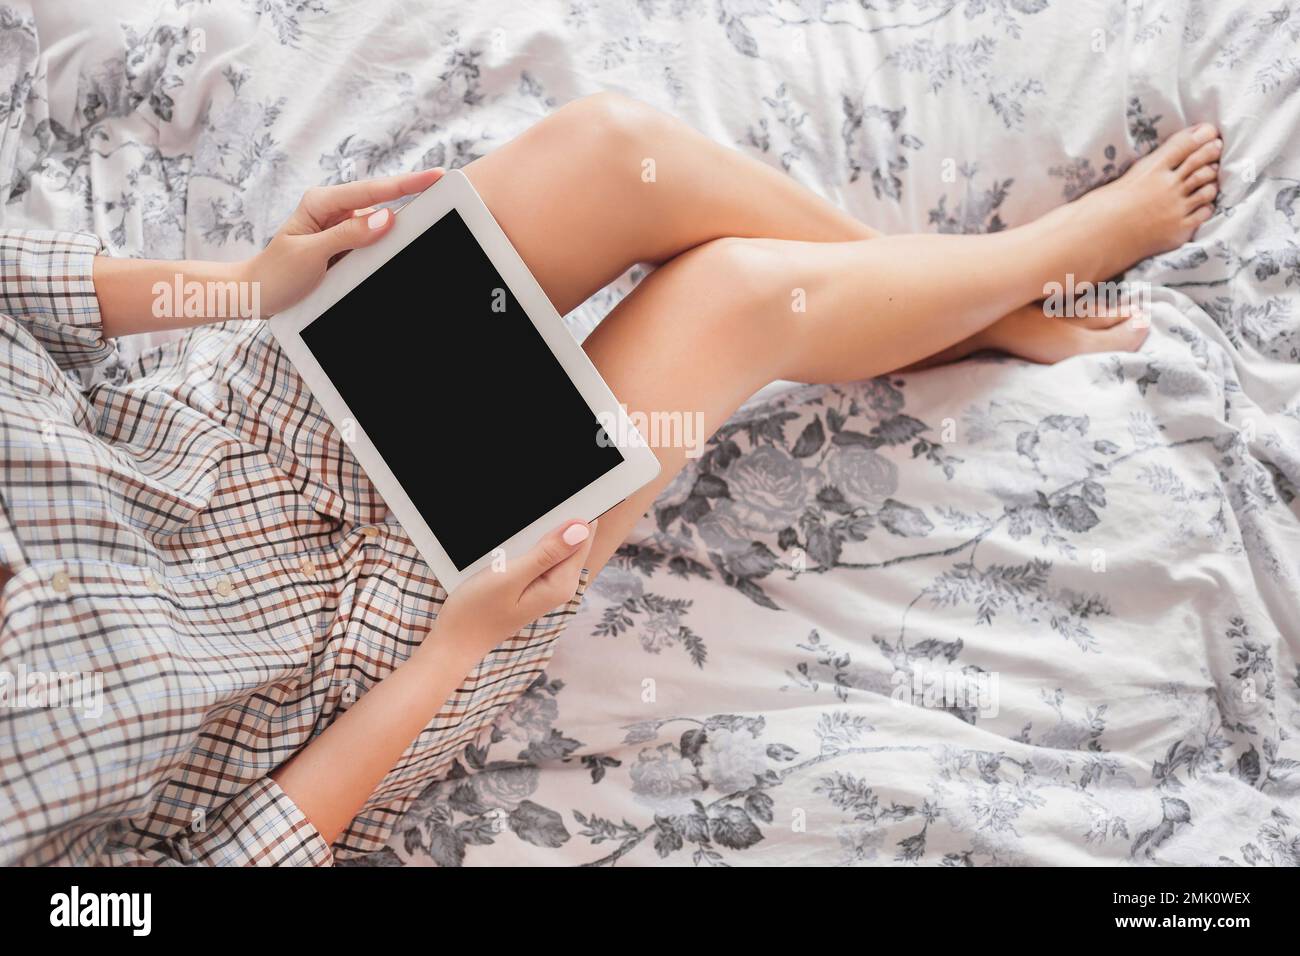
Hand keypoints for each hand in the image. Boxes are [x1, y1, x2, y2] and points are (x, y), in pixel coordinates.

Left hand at [247, 167, 443, 316]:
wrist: (258, 293)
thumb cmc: (277, 273)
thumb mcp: (311, 254)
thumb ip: (348, 236)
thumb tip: (385, 219)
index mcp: (321, 203)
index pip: (371, 191)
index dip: (406, 183)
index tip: (435, 176)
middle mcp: (333, 210)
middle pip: (381, 202)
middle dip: (411, 197)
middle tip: (441, 192)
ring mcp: (341, 227)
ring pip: (380, 223)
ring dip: (401, 226)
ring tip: (426, 222)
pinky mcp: (346, 244)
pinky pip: (374, 240)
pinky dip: (389, 244)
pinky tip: (401, 245)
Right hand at [432, 520, 597, 657]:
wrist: (455, 641)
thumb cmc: (476, 611)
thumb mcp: (510, 576)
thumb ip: (547, 552)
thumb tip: (580, 527)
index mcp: (562, 583)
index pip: (584, 536)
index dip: (577, 512)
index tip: (567, 492)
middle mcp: (562, 585)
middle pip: (574, 539)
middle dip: (559, 520)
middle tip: (535, 509)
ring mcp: (549, 585)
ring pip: (557, 545)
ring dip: (543, 531)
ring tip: (521, 529)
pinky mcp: (535, 584)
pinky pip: (543, 555)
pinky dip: (533, 543)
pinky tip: (517, 540)